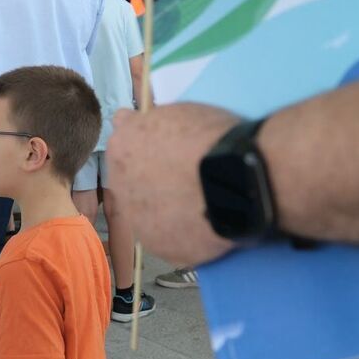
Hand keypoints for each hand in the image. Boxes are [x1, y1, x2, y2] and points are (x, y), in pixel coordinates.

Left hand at [106, 103, 238, 265]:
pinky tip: (205, 223)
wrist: (239, 177)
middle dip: (154, 181)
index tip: (169, 153)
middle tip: (186, 179)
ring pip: (148, 214)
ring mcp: (137, 220)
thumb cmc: (212, 137)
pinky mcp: (159, 247)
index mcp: (121, 147)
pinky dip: (183, 233)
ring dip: (166, 209)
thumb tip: (124, 119)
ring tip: (200, 203)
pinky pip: (169, 240)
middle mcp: (119, 185)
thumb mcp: (174, 112)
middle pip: (132, 183)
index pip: (124, 147)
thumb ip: (142, 122)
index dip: (148, 150)